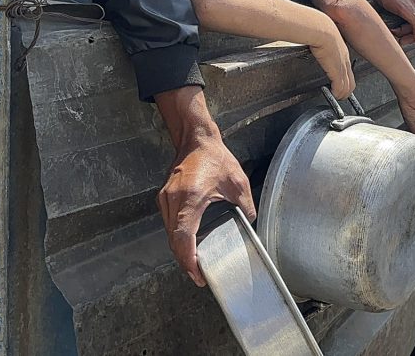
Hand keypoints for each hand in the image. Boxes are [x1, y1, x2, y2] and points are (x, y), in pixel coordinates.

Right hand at [154, 87, 253, 287]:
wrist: (196, 140)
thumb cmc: (215, 158)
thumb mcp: (238, 183)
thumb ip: (246, 206)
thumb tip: (251, 225)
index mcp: (190, 198)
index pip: (182, 237)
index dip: (188, 260)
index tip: (197, 273)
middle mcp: (173, 200)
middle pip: (173, 240)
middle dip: (185, 260)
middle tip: (200, 274)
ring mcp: (165, 198)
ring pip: (169, 233)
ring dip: (180, 249)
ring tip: (196, 262)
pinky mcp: (163, 197)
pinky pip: (168, 223)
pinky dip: (177, 236)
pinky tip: (189, 242)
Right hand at [309, 21, 355, 98]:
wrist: (320, 27)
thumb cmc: (317, 27)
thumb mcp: (322, 35)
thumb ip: (320, 41)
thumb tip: (310, 42)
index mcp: (342, 51)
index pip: (348, 69)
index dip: (345, 78)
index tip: (339, 82)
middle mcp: (344, 60)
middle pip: (351, 81)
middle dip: (346, 90)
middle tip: (339, 95)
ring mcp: (342, 66)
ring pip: (348, 87)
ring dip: (342, 94)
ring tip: (336, 97)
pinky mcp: (337, 71)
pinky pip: (340, 88)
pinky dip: (337, 94)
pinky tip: (332, 94)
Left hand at [366, 0, 414, 44]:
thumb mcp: (406, 10)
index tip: (404, 41)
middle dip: (407, 32)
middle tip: (398, 38)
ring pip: (413, 23)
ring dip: (403, 29)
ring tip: (393, 30)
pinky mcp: (408, 4)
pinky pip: (408, 19)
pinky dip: (401, 24)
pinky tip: (394, 26)